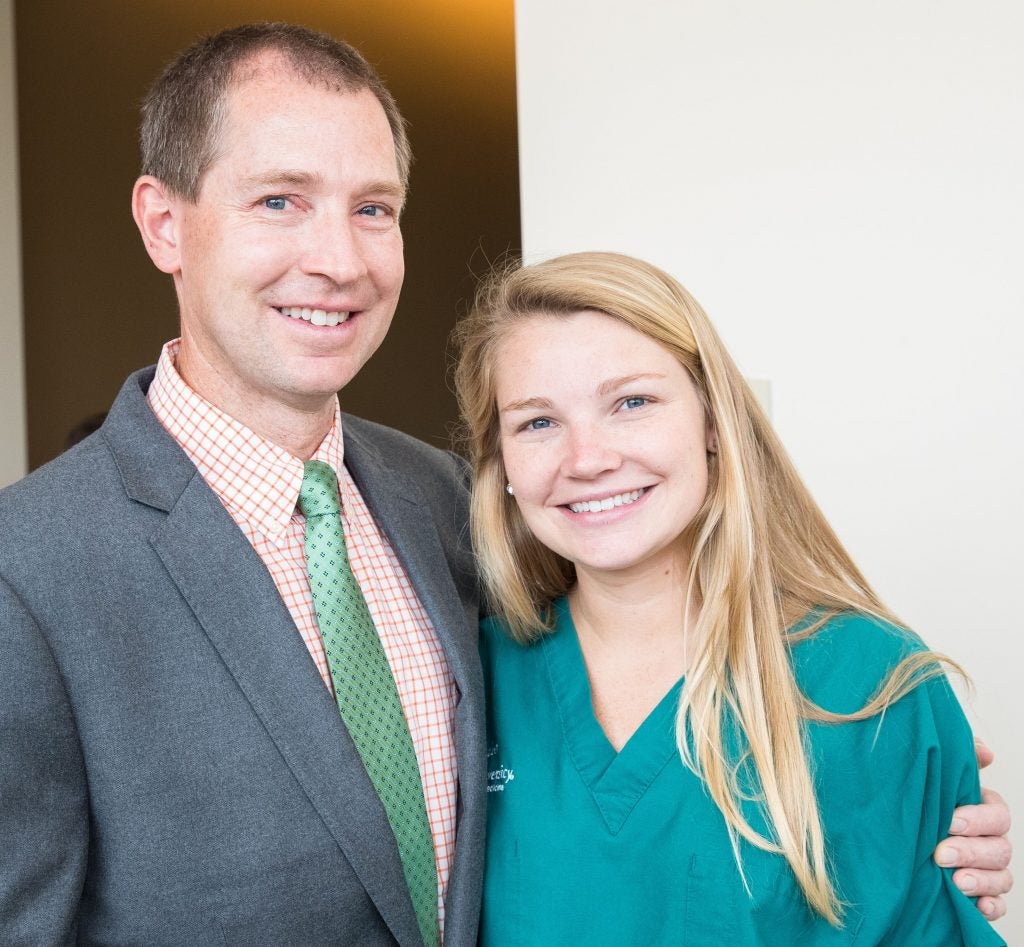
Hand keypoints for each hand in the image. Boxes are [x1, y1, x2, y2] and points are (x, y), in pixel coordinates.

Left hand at [934, 740, 1012, 920]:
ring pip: (1002, 877)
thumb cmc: (918, 801)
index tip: (950, 821)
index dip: (978, 819)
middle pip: (1000, 848)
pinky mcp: (981, 896)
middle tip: (941, 853)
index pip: (998, 814)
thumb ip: (958, 761)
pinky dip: (992, 907)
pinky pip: (998, 906)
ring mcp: (989, 870)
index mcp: (982, 811)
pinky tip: (979, 907)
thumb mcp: (932, 778)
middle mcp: (990, 841)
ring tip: (956, 882)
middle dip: (972, 851)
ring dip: (981, 880)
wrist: (891, 838)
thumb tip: (985, 751)